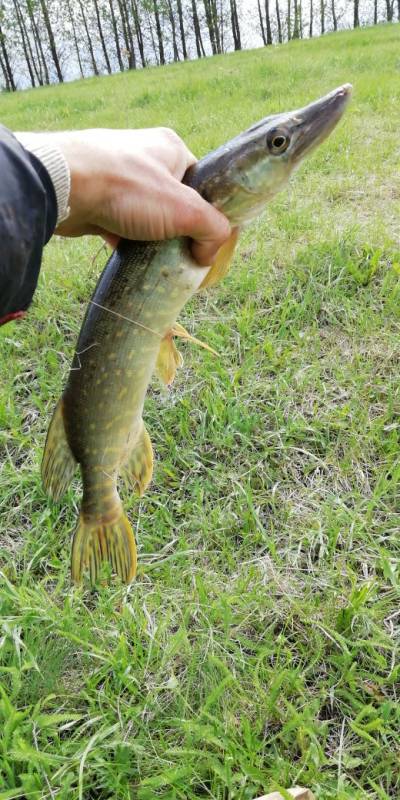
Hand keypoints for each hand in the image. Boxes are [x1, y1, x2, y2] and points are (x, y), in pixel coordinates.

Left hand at [50, 127, 230, 265]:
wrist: (65, 188)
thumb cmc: (128, 188)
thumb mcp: (185, 209)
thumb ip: (212, 229)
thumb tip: (210, 254)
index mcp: (171, 148)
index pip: (201, 182)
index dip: (209, 212)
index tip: (209, 240)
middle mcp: (145, 158)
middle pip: (175, 202)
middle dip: (181, 230)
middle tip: (186, 255)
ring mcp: (119, 178)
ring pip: (148, 216)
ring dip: (155, 239)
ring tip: (161, 262)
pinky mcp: (98, 199)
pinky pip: (123, 226)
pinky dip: (130, 244)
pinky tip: (135, 262)